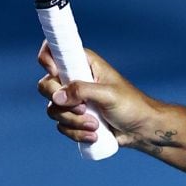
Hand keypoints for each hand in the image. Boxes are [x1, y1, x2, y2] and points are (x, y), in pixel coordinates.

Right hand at [37, 43, 157, 147]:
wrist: (140, 129)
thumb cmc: (130, 105)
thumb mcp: (108, 94)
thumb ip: (82, 91)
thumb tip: (57, 97)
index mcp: (84, 63)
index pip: (55, 50)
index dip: (47, 60)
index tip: (55, 73)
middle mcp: (74, 79)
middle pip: (46, 86)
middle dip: (64, 103)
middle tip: (84, 108)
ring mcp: (73, 100)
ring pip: (53, 109)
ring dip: (74, 122)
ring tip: (95, 125)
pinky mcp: (74, 118)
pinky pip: (61, 126)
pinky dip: (76, 132)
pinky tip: (94, 134)